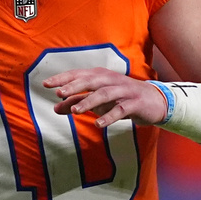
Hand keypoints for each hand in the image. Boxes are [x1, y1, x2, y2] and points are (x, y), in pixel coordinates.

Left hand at [43, 67, 167, 127]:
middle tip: (59, 93)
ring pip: (104, 93)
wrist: (154, 101)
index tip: (46, 84)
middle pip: (90, 80)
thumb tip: (54, 108)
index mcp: (100, 76)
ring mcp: (124, 90)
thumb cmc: (120, 98)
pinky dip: (109, 116)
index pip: (78, 75)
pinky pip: (120, 109)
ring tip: (75, 110)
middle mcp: (111, 80)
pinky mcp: (135, 103)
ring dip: (89, 101)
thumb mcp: (97, 101)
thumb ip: (77, 102)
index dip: (62, 78)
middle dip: (74, 86)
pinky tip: (98, 124)